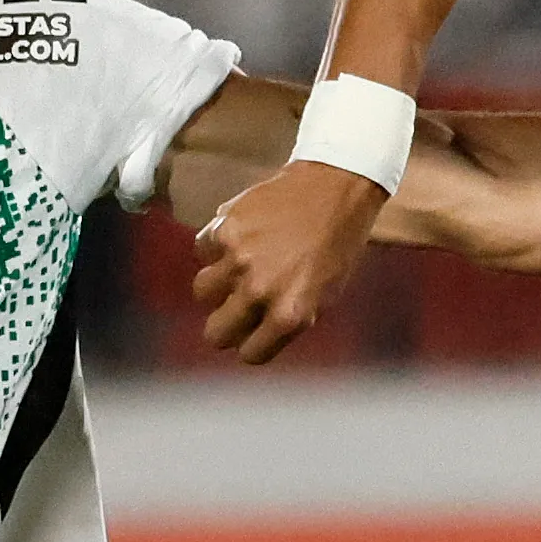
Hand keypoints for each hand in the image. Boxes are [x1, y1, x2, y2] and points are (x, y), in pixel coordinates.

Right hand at [193, 160, 391, 364]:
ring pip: (202, 292)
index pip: (250, 354)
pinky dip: (214, 248)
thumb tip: (256, 333)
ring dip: (216, 286)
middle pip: (216, 333)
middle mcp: (260, 291)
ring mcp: (238, 259)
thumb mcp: (326, 293)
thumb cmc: (338, 242)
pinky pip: (202, 250)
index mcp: (290, 313)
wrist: (335, 187)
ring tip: (234, 270)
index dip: (251, 345)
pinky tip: (235, 240)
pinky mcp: (224, 228)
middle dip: (224, 328)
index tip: (251, 335)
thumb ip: (289, 317)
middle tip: (232, 312)